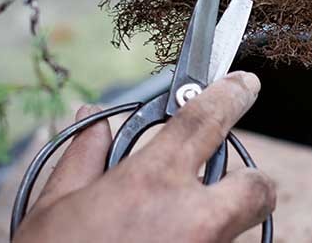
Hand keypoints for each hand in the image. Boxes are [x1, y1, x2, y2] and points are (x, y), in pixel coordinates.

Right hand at [13, 72, 274, 242]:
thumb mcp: (54, 207)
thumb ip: (83, 156)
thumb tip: (93, 118)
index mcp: (152, 181)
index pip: (206, 119)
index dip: (230, 94)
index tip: (244, 84)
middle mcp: (191, 218)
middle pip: (257, 187)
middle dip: (251, 181)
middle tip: (224, 184)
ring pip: (234, 230)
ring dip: (212, 225)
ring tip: (166, 232)